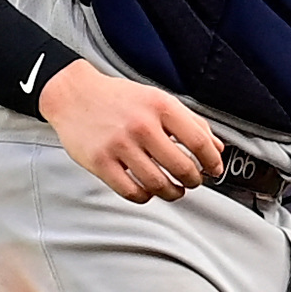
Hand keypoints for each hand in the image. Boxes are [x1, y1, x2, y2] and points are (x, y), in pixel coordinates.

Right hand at [39, 58, 224, 202]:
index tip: (214, 169)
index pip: (198, 141)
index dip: (211, 161)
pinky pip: (131, 191)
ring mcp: (119, 145)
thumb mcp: (158, 100)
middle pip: (181, 166)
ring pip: (157, 184)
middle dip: (194, 180)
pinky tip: (148, 191)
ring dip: (172, 193)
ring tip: (174, 190)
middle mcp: (141, 125)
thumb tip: (217, 148)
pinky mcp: (100, 162)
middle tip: (193, 181)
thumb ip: (191, 122)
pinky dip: (145, 197)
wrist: (73, 94)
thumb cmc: (118, 98)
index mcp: (160, 107)